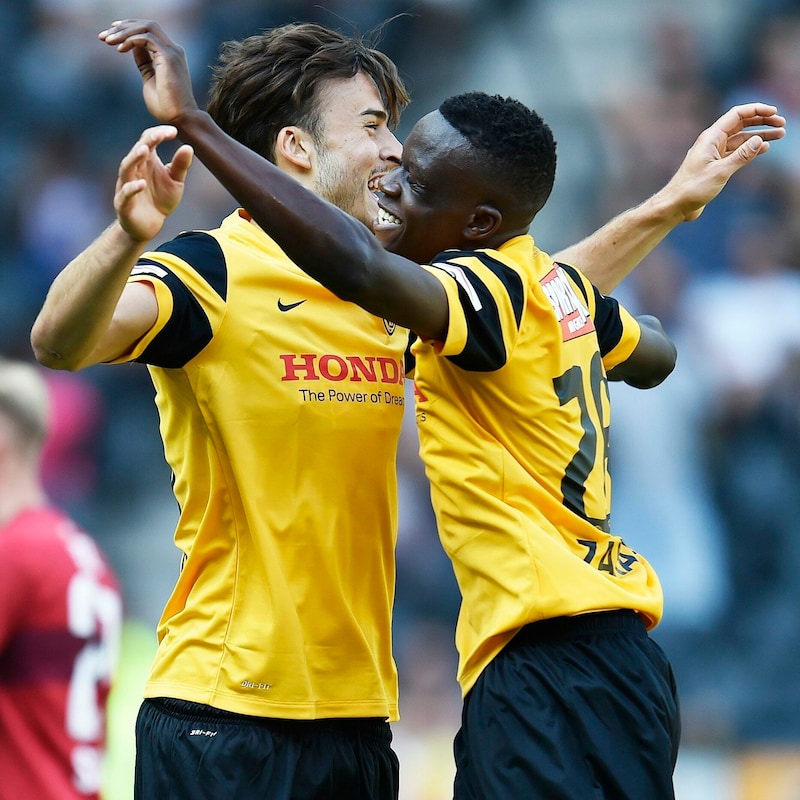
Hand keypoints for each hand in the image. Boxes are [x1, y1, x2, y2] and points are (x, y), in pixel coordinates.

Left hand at [99, 19, 197, 123]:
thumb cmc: (167, 108)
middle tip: (103, 36)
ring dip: (124, 31)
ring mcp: (172, 52)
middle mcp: (173, 50)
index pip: (148, 32)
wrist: (181, 120)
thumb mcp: (150, 80)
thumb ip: (144, 64)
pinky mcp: (169, 57)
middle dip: (123, 27)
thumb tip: (133, 49)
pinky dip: (130, 40)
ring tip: (108, 40)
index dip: (128, 29)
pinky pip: (146, 38)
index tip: (110, 35)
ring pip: (146, 27)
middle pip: (146, 25)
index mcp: (170, 55)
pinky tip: (119, 49)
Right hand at [114, 125, 193, 241]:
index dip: (159, 134)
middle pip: (136, 151)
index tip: (174, 131)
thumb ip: (180, 165)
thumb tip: (189, 146)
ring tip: (145, 150)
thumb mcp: (175, 181)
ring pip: (126, 168)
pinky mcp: (124, 204)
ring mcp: (126, 185)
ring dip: (134, 158)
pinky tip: (141, 183)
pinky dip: (132, 188)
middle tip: (159, 135)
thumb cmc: (161, 199)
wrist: (150, 225)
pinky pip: (125, 194)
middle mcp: (134, 170)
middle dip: (146, 142)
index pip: (148, 140)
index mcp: (146, 161)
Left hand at [660, 102, 785, 221]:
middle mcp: (712, 142)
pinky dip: (750, 149)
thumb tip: (759, 140)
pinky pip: (736, 152)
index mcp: (711, 138)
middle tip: (781, 124)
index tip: (774, 112)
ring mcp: (714, 153)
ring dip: (759, 136)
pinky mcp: (715, 165)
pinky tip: (763, 149)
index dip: (756, 110)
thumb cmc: (692, 189)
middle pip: (741, 124)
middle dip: (762, 121)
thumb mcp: (720, 172)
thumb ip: (741, 156)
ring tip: (779, 135)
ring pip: (740, 139)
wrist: (675, 205)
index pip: (737, 115)